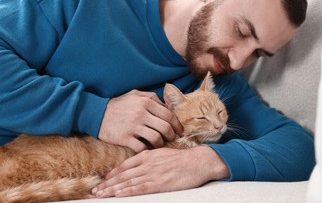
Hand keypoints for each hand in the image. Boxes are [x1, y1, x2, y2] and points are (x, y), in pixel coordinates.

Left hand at [92, 146, 229, 197]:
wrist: (199, 161)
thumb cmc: (183, 159)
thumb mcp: (163, 154)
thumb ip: (150, 158)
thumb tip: (140, 164)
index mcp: (148, 155)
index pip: (125, 165)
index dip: (112, 174)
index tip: (103, 180)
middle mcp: (147, 163)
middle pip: (123, 174)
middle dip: (107, 183)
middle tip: (95, 190)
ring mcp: (153, 173)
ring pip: (128, 182)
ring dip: (112, 189)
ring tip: (101, 195)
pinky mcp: (160, 183)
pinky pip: (140, 188)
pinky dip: (127, 191)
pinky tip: (118, 195)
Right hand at [98, 89, 182, 151]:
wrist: (96, 113)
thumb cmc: (118, 104)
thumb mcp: (135, 94)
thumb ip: (152, 98)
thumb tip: (167, 106)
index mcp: (146, 101)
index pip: (169, 114)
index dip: (177, 124)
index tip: (179, 130)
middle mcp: (141, 113)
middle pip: (165, 127)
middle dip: (172, 135)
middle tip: (173, 139)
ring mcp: (133, 126)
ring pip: (157, 139)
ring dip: (161, 144)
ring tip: (161, 144)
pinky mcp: (125, 138)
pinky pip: (142, 147)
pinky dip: (148, 150)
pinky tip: (148, 149)